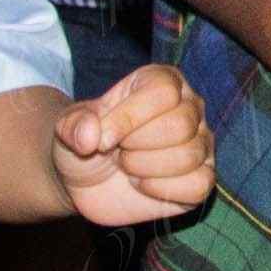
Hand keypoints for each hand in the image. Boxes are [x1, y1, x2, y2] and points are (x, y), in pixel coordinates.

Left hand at [53, 60, 215, 222]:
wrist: (86, 178)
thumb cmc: (85, 141)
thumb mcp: (68, 127)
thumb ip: (74, 125)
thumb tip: (90, 136)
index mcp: (163, 81)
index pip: (163, 93)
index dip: (128, 118)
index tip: (101, 138)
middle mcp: (190, 108)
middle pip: (180, 125)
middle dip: (136, 146)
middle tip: (118, 151)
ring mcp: (201, 144)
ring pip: (188, 156)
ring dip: (144, 168)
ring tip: (128, 166)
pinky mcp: (202, 178)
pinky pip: (198, 185)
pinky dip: (162, 190)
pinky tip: (144, 184)